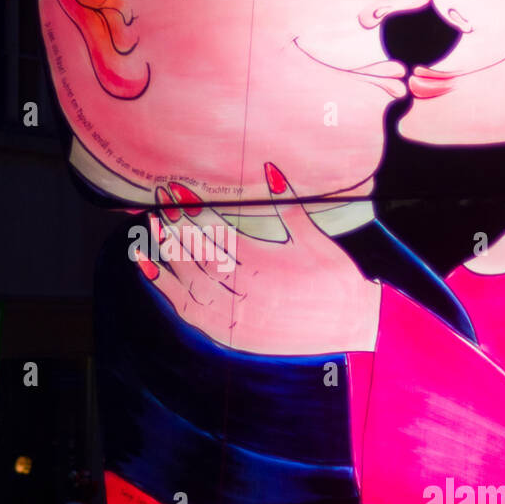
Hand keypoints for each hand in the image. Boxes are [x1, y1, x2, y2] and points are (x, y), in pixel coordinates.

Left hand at [135, 163, 380, 354]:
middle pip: (198, 257)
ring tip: (149, 233)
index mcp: (264, 266)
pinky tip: (150, 272)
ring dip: (167, 258)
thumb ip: (288, 206)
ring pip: (190, 285)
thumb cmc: (337, 279)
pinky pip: (192, 314)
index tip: (174, 192)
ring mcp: (238, 318)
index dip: (192, 212)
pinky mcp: (234, 336)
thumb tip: (270, 168)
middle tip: (157, 206)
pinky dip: (169, 293)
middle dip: (175, 230)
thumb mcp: (314, 240)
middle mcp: (246, 294)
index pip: (216, 233)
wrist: (355, 327)